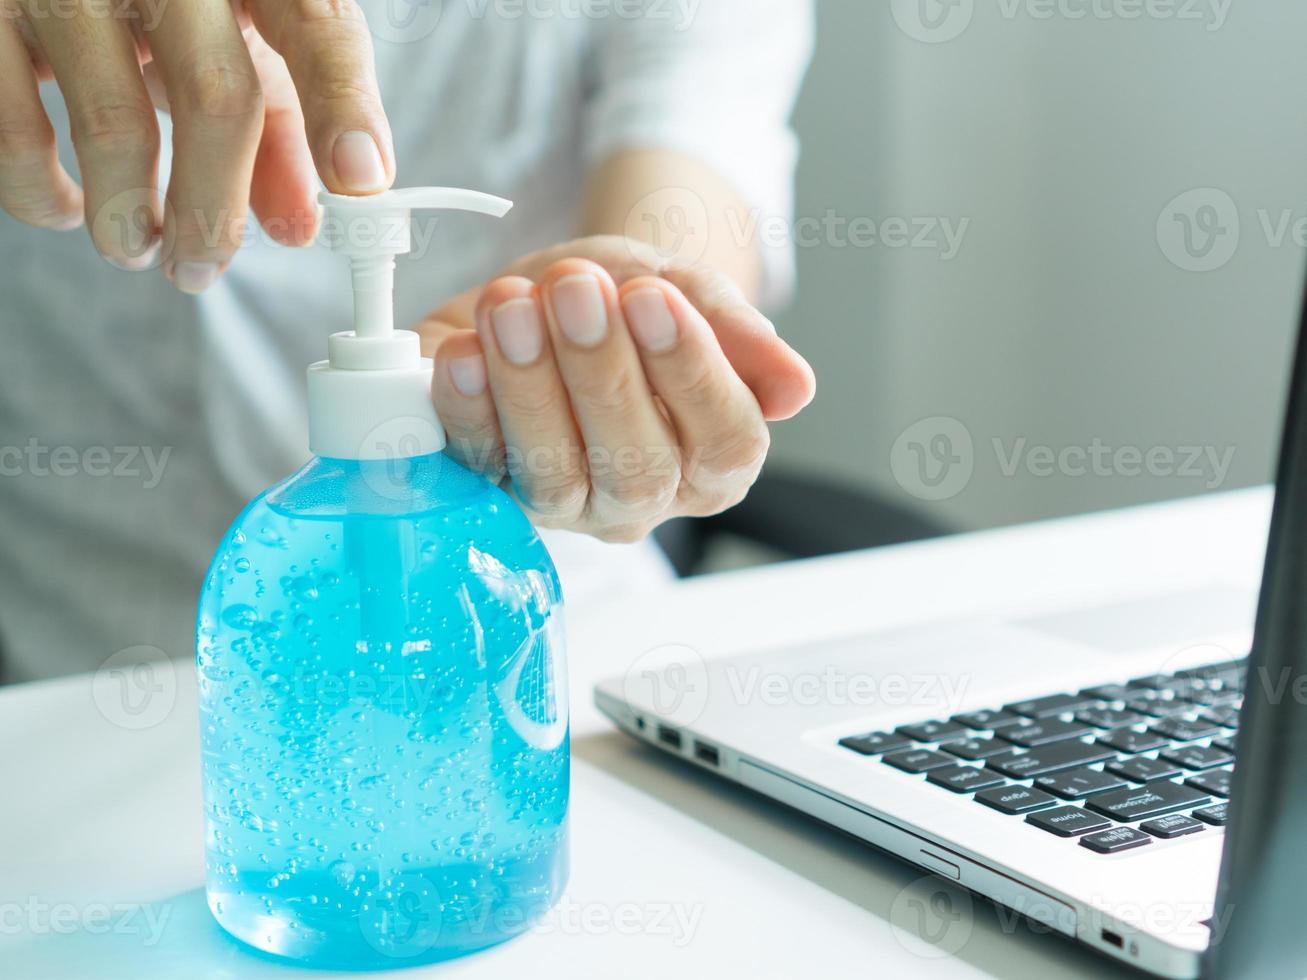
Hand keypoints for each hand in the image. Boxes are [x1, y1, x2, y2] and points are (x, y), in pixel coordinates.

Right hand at [0, 0, 391, 289]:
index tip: (360, 178)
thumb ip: (278, 131)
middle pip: (217, 98)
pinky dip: (44, 195)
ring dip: (130, 218)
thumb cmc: (156, 10)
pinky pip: (19, 132)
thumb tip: (299, 228)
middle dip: (216, 210)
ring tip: (135, 248)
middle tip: (202, 269)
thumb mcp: (230, 49)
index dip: (343, 103)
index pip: (315, 26)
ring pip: (115, 125)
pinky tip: (64, 209)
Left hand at [416, 236, 815, 542]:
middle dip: (603, 374)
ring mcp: (563, 503)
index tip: (652, 296)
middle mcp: (642, 497)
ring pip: (554, 477)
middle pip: (638, 468)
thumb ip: (736, 334)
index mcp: (712, 460)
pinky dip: (464, 409)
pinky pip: (475, 467)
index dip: (692, 373)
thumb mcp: (685, 291)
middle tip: (577, 290)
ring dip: (529, 388)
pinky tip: (459, 352)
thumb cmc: (628, 299)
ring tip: (513, 306)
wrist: (553, 292)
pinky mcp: (487, 488)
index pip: (725, 442)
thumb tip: (795, 391)